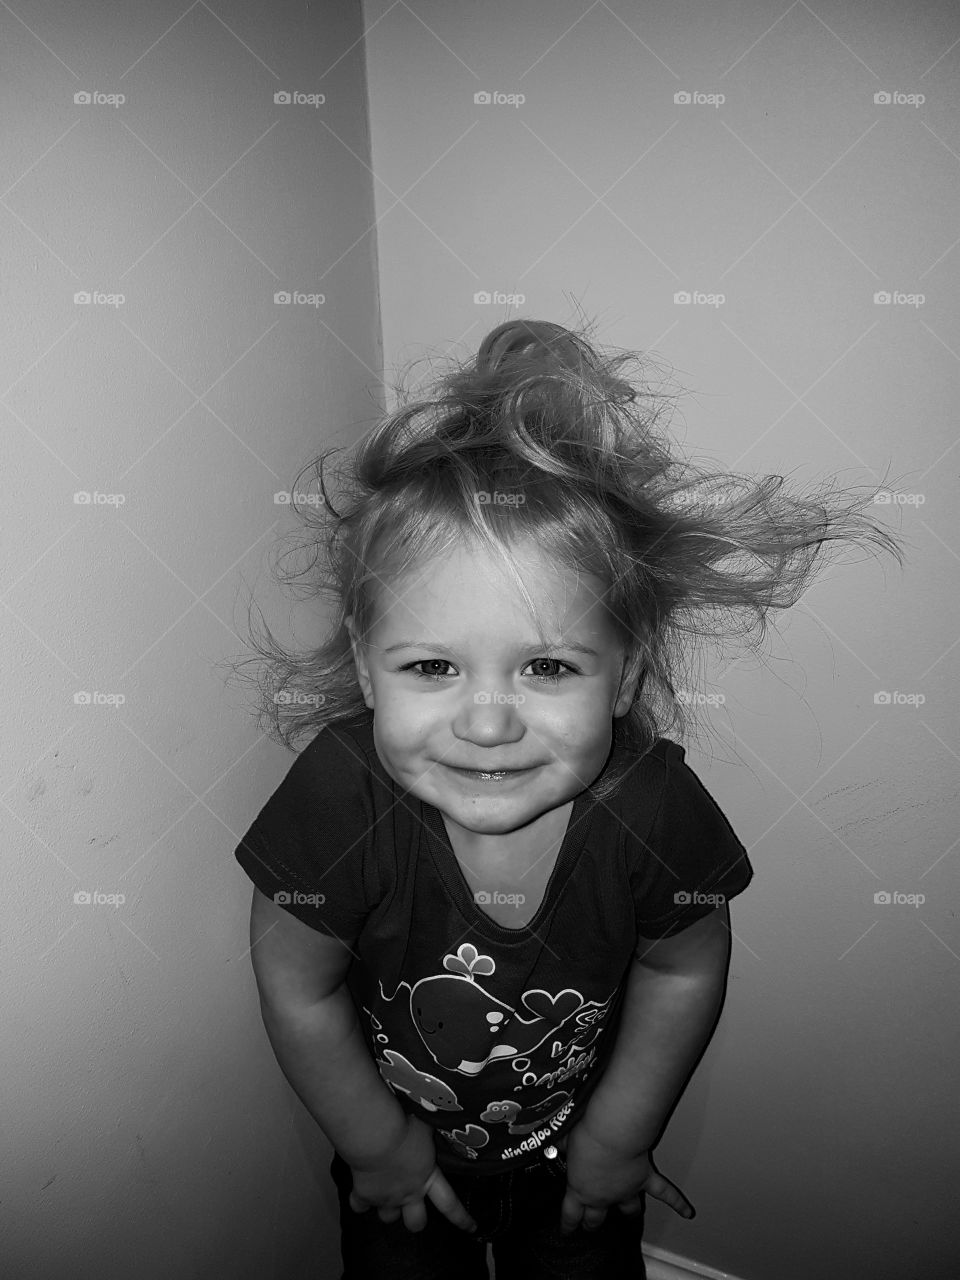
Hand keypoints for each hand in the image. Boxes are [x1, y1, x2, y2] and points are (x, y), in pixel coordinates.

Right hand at [347, 1113, 477, 1234]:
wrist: (376, 1135)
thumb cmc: (405, 1125)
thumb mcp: (426, 1126)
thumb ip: (432, 1133)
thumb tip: (446, 1119)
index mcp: (428, 1178)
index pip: (450, 1204)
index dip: (462, 1218)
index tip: (472, 1228)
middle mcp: (408, 1193)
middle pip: (416, 1223)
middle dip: (415, 1219)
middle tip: (411, 1205)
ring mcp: (385, 1198)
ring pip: (388, 1218)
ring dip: (387, 1209)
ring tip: (384, 1193)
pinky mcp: (363, 1195)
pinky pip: (359, 1207)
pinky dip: (360, 1201)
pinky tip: (360, 1190)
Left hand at [556, 1124, 693, 1234]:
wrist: (612, 1134)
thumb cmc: (587, 1135)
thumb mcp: (566, 1141)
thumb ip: (562, 1147)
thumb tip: (556, 1144)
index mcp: (580, 1189)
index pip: (571, 1214)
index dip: (569, 1224)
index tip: (568, 1231)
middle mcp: (603, 1196)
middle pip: (597, 1217)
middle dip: (593, 1222)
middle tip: (591, 1226)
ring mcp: (626, 1191)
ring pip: (628, 1209)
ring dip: (628, 1213)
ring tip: (630, 1218)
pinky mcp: (645, 1180)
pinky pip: (664, 1193)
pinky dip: (677, 1203)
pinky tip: (687, 1212)